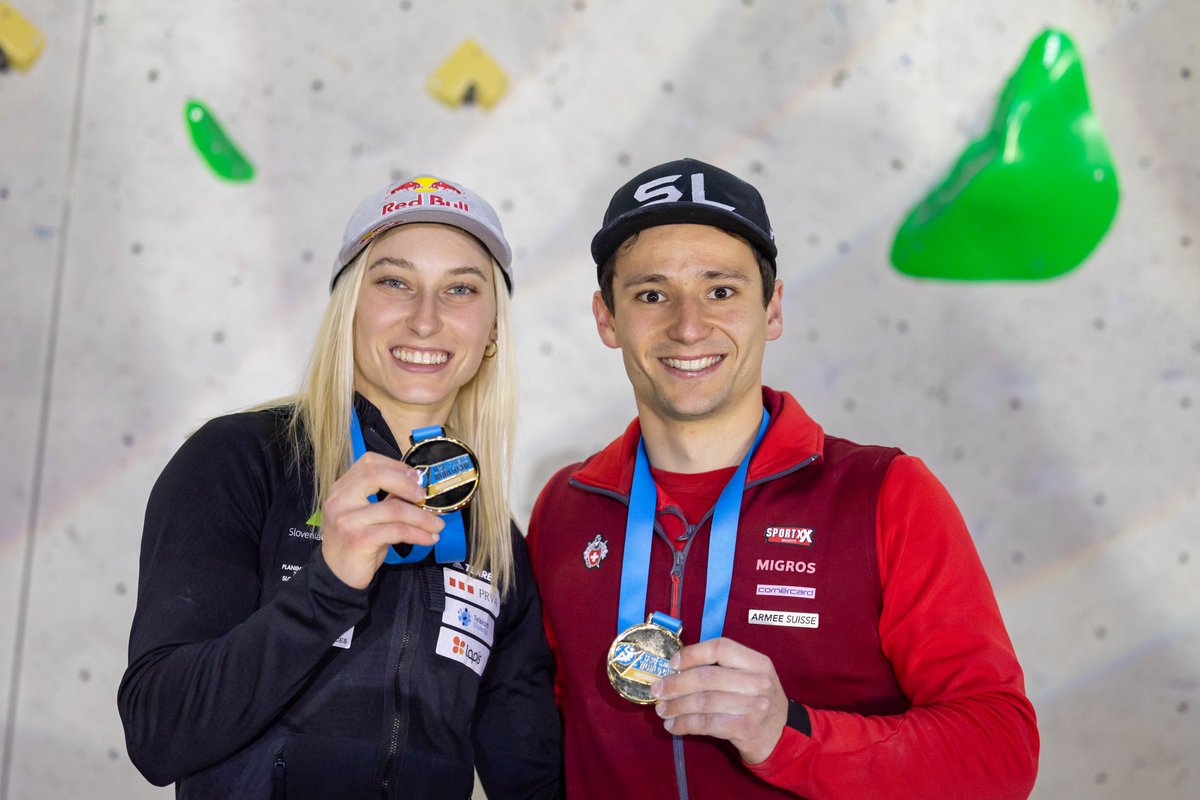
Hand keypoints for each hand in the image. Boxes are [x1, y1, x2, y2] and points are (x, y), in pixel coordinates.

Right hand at [319, 452, 443, 588]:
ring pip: (394, 508)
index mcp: (341, 488)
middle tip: (425, 498)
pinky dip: (419, 534)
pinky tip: (429, 539)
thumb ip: (386, 497)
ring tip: (437, 525)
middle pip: (376, 475)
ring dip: (422, 517)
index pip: (369, 462)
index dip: (397, 466)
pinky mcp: (359, 540)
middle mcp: (340, 500)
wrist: (337, 575)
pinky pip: (397, 531)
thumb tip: (417, 483)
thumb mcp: (368, 515)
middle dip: (408, 484)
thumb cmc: (356, 542)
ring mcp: (347, 520)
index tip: (416, 479)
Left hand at [651, 637, 787, 764]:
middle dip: (676, 683)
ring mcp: (754, 707)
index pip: (721, 647)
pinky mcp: (745, 730)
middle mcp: (758, 682)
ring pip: (704, 702)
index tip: (672, 663)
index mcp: (758, 662)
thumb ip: (723, 668)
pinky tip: (673, 726)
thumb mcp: (751, 677)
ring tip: (662, 710)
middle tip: (657, 690)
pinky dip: (685, 725)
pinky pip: (706, 724)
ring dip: (676, 706)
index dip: (693, 653)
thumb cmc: (758, 701)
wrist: (783, 737)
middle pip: (707, 677)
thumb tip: (676, 668)